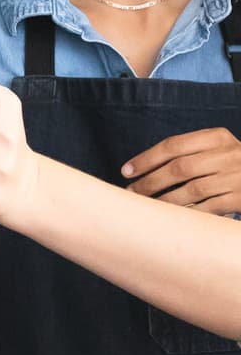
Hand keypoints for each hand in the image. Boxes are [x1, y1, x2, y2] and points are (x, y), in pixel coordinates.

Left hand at [123, 128, 240, 214]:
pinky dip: (186, 213)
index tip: (126, 171)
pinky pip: (207, 209)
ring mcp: (236, 177)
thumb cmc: (230, 163)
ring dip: (164, 201)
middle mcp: (227, 154)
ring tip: (147, 206)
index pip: (173, 145)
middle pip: (179, 168)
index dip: (146, 159)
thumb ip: (186, 152)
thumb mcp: (214, 148)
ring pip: (191, 191)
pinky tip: (171, 217)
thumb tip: (142, 168)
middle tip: (131, 192)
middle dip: (150, 182)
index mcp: (216, 137)